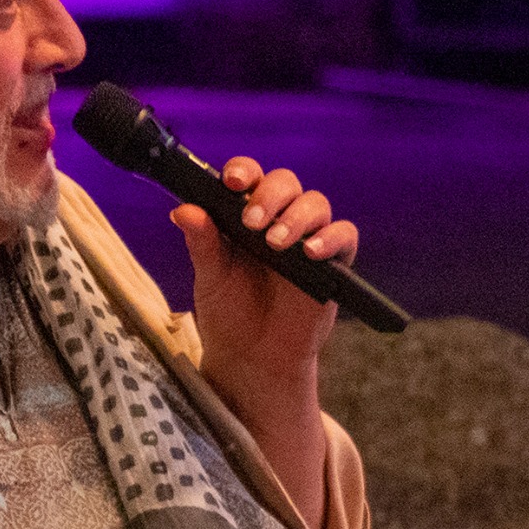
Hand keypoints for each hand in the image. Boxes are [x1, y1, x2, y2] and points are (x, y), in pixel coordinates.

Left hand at [170, 157, 358, 400]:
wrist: (252, 358)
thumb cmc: (229, 312)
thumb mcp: (210, 277)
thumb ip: (202, 243)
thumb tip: (183, 210)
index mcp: (245, 214)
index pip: (250, 177)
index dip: (244, 171)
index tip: (233, 182)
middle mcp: (278, 219)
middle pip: (285, 183)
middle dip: (270, 196)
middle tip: (252, 223)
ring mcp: (307, 239)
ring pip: (315, 204)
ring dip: (296, 217)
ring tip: (276, 243)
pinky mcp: (332, 264)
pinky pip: (344, 236)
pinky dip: (331, 237)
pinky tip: (311, 251)